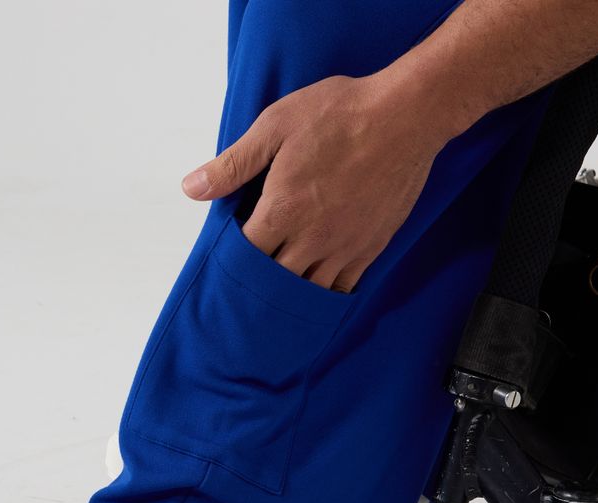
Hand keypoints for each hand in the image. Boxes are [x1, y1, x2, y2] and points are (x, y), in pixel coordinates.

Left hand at [182, 74, 447, 292]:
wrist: (407, 116)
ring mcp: (343, 247)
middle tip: (249, 282)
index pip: (245, 256)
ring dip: (291, 293)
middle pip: (274, 282)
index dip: (233, 261)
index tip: (228, 258)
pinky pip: (342, 287)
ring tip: (278, 292)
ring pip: (308, 290)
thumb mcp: (275, 126)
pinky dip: (325, 292)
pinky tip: (315, 289)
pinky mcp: (370, 248)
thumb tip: (191, 188)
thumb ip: (233, 164)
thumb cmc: (339, 114)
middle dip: (259, 284)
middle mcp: (311, 238)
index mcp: (282, 210)